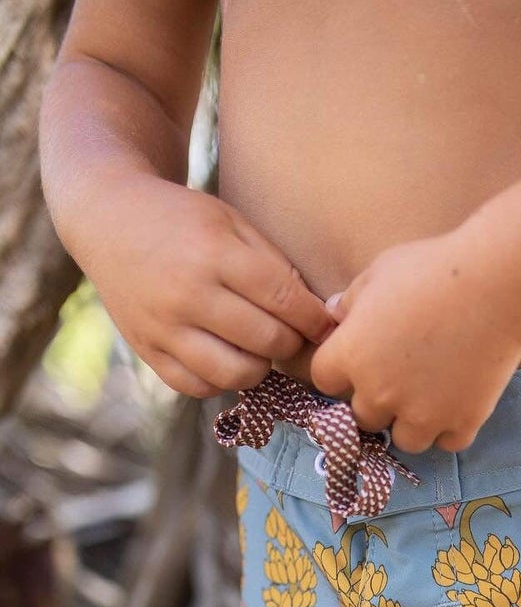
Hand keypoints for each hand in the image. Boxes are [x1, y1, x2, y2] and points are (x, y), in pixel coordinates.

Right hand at [88, 176, 335, 397]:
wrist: (108, 218)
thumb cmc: (184, 221)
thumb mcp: (231, 223)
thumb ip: (275, 266)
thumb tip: (319, 317)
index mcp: (213, 253)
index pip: (284, 302)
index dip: (314, 321)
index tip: (325, 326)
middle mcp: (187, 294)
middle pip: (266, 342)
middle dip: (290, 344)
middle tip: (291, 335)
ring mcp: (164, 327)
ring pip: (236, 375)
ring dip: (260, 368)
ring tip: (259, 349)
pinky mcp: (148, 351)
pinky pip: (200, 387)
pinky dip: (221, 380)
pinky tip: (225, 357)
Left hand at [308, 227, 520, 451]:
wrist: (495, 286)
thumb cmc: (433, 268)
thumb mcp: (380, 271)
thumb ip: (351, 300)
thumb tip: (335, 314)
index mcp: (352, 355)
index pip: (324, 380)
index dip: (340, 371)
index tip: (359, 359)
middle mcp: (380, 393)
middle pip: (363, 417)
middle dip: (377, 400)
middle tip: (400, 376)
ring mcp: (423, 414)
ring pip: (404, 440)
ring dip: (412, 423)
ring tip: (429, 397)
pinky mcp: (462, 422)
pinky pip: (449, 442)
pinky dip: (452, 427)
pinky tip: (459, 401)